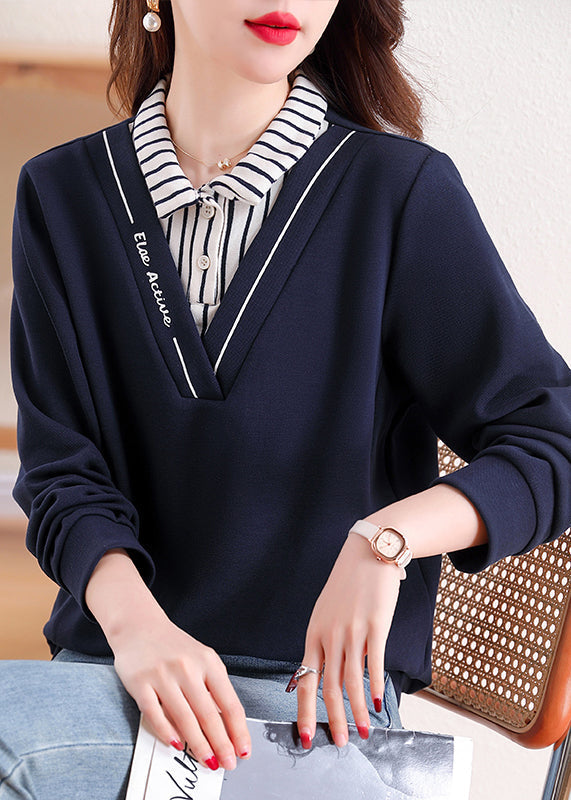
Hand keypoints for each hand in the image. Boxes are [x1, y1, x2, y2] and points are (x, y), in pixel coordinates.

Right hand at [110, 607, 250, 770]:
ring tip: (207, 760)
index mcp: (208, 662)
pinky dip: (167, 732)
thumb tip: (226, 726)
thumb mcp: (201, 659)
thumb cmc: (174, 647)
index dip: (238, 731)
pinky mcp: (140, 683)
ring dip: (198, 744)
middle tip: (227, 763)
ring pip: (184, 718)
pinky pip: (155, 714)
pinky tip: (176, 744)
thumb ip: (213, 687)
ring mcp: (163, 675)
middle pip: (208, 715)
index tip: (243, 750)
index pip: (229, 703)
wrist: (139, 625)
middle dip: (220, 744)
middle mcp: (187, 668)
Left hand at [296, 533, 401, 747]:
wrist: (368, 552)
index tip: (307, 735)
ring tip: (363, 732)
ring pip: (350, 680)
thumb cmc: (348, 584)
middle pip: (327, 686)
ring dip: (357, 711)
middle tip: (338, 743)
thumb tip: (329, 672)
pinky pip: (373, 662)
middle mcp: (329, 635)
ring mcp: (351, 631)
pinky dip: (375, 686)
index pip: (306, 680)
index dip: (306, 710)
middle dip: (332, 719)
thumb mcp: (327, 612)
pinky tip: (379, 703)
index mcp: (314, 633)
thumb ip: (327, 642)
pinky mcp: (374, 625)